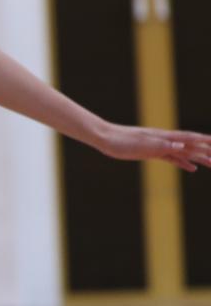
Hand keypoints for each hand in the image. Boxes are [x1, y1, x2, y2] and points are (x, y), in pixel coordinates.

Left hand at [95, 123, 210, 171]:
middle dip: (207, 151)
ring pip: (184, 153)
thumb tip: (181, 146)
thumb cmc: (121, 141)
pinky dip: (184, 162)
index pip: (190, 139)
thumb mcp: (141, 145)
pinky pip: (173, 159)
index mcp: (164, 137)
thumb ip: (161, 145)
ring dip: (200, 158)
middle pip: (191, 146)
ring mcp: (159, 146)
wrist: (105, 138)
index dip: (205, 142)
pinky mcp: (152, 153)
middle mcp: (165, 141)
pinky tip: (192, 168)